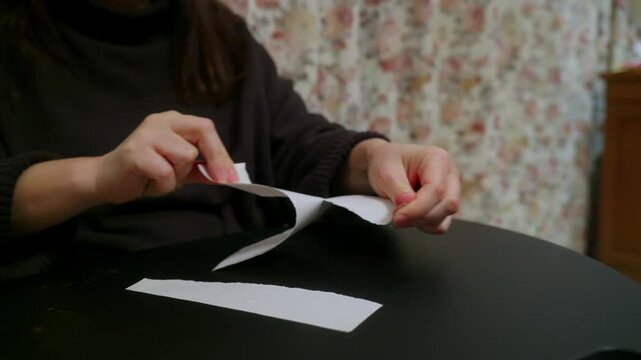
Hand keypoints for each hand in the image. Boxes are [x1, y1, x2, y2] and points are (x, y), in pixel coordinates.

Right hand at [94, 110, 236, 203]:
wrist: (105, 180)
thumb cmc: (144, 173)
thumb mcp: (178, 171)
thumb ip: (201, 168)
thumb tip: (228, 174)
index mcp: (173, 122)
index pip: (206, 128)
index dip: (222, 152)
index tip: (232, 176)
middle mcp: (161, 121)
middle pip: (202, 132)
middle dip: (214, 159)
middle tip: (220, 180)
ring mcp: (147, 134)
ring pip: (185, 156)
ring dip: (178, 176)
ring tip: (160, 178)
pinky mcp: (135, 152)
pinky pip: (166, 172)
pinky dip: (163, 185)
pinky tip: (149, 182)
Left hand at [344, 139, 460, 233]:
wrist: (385, 163)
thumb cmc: (387, 162)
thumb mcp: (386, 173)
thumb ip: (398, 191)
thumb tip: (407, 207)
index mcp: (437, 159)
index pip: (436, 189)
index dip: (417, 209)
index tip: (397, 218)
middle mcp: (449, 174)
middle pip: (447, 205)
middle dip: (420, 217)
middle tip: (396, 217)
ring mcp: (451, 190)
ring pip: (444, 218)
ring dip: (420, 222)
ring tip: (400, 211)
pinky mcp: (445, 205)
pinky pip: (440, 225)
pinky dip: (423, 225)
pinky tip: (410, 214)